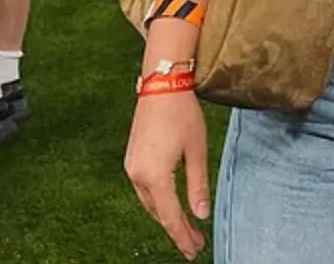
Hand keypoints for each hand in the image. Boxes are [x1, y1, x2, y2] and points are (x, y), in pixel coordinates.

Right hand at [125, 90, 210, 258]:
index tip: (195, 250)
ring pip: (150, 202)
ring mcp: (131, 167)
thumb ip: (198, 184)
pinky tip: (170, 205)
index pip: (170, 215)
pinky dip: (158, 201)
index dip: (183, 235)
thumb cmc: (183, 114)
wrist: (161, 85)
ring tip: (185, 229)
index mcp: (155, 175)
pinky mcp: (132, 159)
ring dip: (166, 216)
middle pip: (158, 212)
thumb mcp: (197, 150)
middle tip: (194, 244)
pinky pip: (144, 189)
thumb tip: (202, 214)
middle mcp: (137, 175)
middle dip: (176, 229)